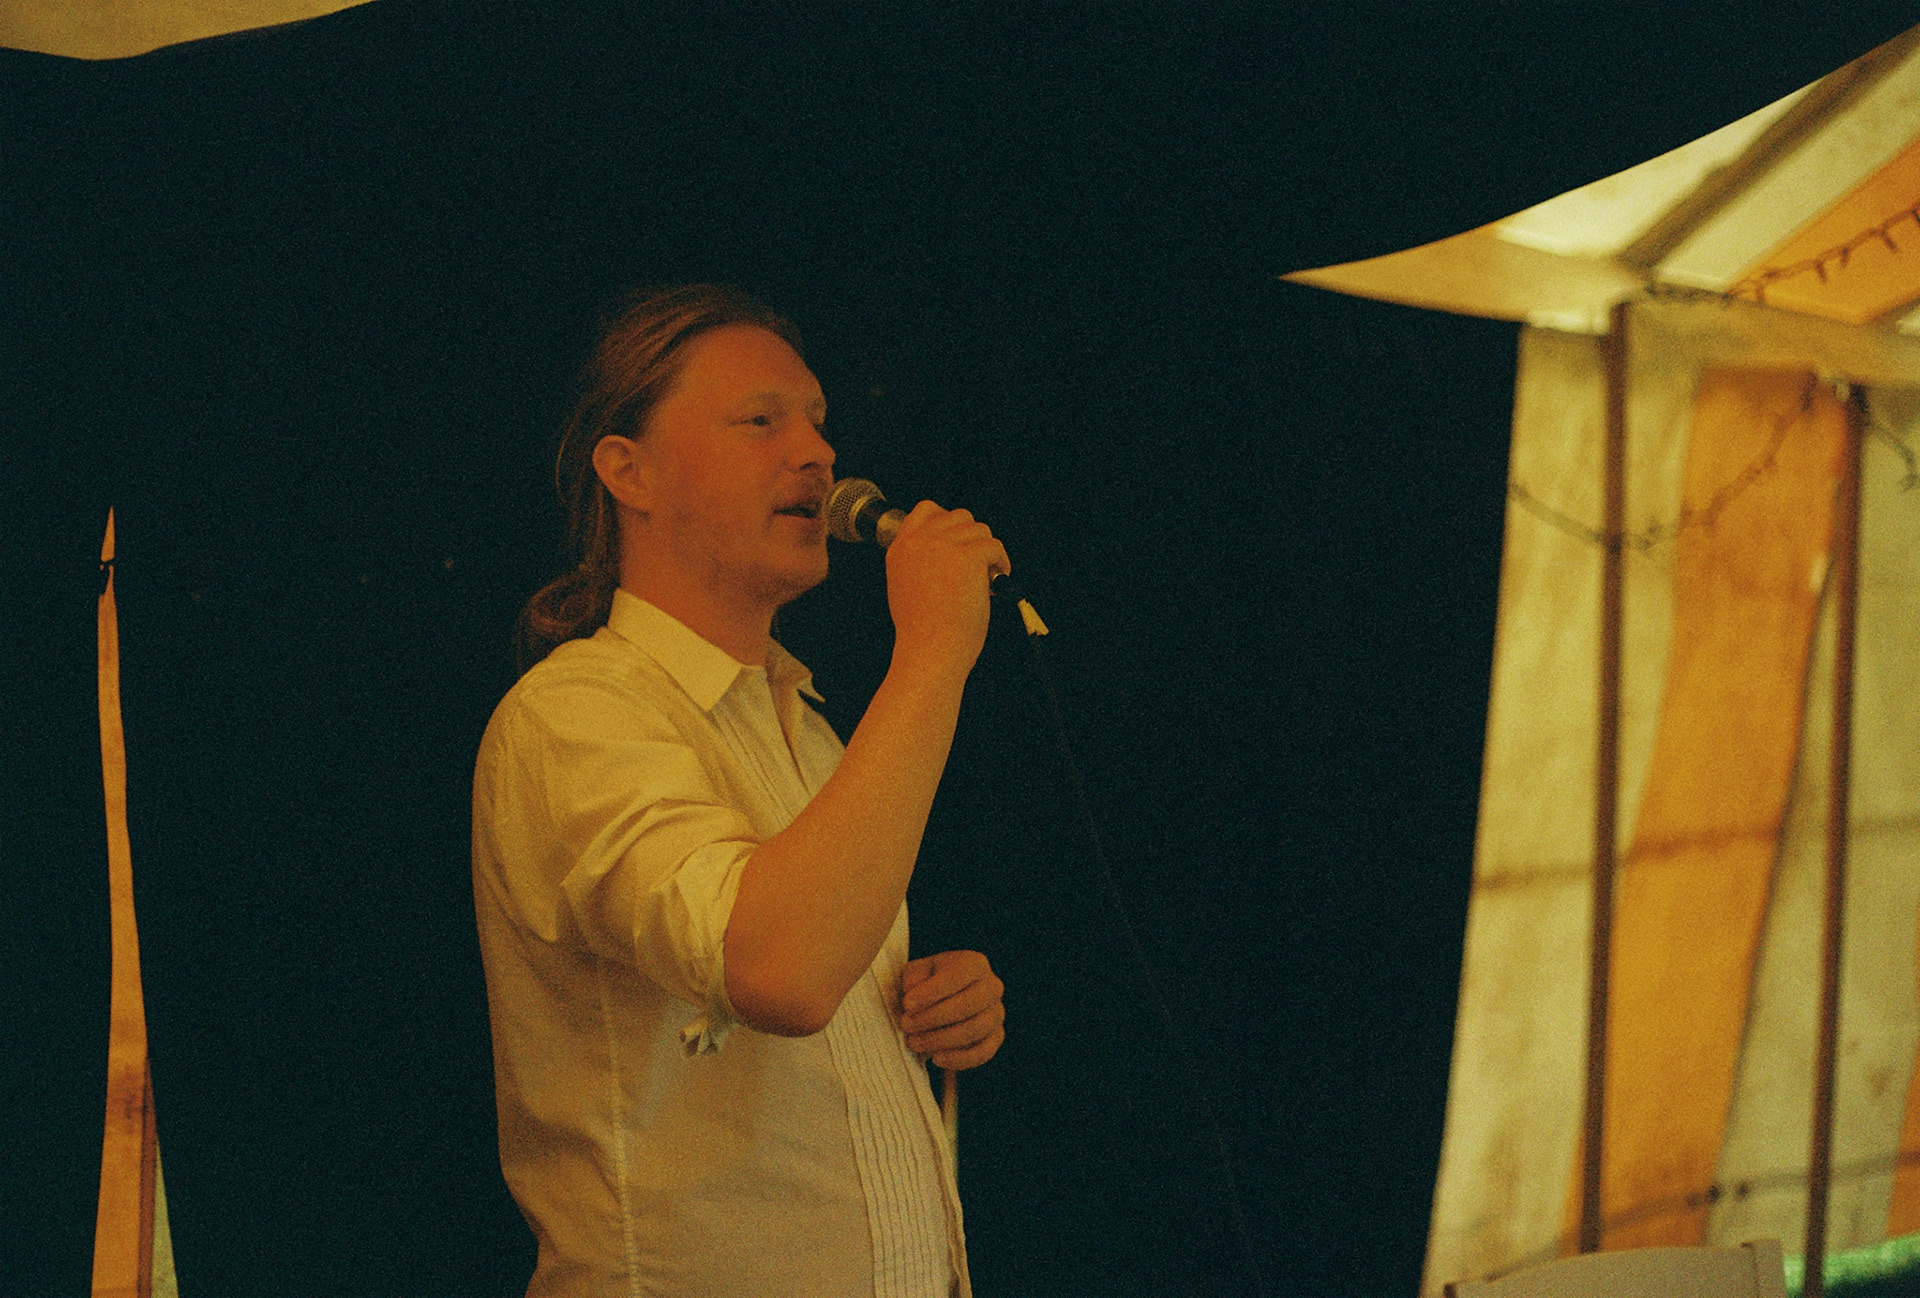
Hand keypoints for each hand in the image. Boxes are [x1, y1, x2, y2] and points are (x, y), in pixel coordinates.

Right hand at [884, 502, 1011, 678]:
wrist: (930, 649)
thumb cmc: (922, 631)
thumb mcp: (903, 587)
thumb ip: (917, 562)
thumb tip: (946, 551)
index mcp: (901, 549)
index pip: (926, 510)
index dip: (949, 520)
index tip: (960, 539)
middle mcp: (919, 542)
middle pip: (959, 516)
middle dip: (972, 538)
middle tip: (977, 565)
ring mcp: (943, 546)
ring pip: (980, 529)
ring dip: (988, 551)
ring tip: (988, 576)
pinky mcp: (967, 555)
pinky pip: (994, 545)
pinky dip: (1001, 562)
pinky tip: (996, 581)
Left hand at [900, 949, 1005, 1069]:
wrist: (944, 997)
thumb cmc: (928, 982)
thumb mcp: (917, 972)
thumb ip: (914, 978)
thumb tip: (913, 993)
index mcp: (974, 963)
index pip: (957, 975)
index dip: (931, 991)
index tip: (907, 1004)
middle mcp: (992, 986)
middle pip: (968, 1005)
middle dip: (933, 1018)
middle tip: (907, 1025)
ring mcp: (997, 1012)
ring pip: (975, 1030)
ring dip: (941, 1040)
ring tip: (915, 1042)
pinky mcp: (996, 1036)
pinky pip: (983, 1052)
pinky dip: (959, 1059)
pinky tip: (936, 1059)